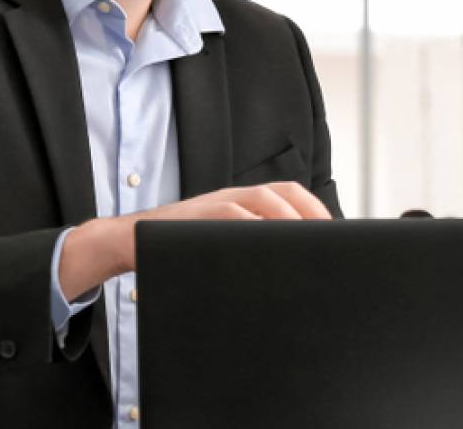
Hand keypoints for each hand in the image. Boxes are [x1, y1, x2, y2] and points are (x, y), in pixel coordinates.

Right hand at [58, 182, 330, 298]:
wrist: (128, 242)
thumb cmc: (178, 249)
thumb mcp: (219, 244)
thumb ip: (248, 246)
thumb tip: (286, 269)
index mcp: (241, 202)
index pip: (286, 193)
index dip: (313, 208)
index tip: (334, 232)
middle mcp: (230, 197)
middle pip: (279, 192)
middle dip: (307, 212)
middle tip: (324, 240)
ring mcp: (211, 205)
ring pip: (259, 200)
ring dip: (285, 217)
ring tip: (302, 242)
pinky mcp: (192, 219)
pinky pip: (227, 215)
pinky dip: (249, 227)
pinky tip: (263, 247)